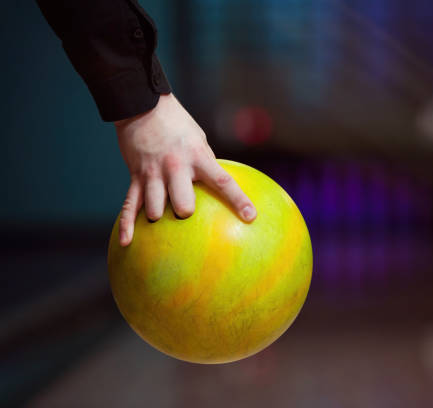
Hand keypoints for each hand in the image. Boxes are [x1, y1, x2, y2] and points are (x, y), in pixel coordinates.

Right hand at [114, 93, 256, 246]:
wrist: (142, 106)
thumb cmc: (176, 124)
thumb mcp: (199, 140)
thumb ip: (206, 163)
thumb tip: (219, 186)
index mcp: (198, 157)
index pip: (223, 182)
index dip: (238, 200)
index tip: (250, 216)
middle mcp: (176, 168)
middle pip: (184, 206)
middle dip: (185, 214)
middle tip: (185, 211)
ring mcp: (153, 174)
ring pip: (156, 210)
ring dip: (159, 217)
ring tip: (160, 213)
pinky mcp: (135, 177)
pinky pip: (129, 206)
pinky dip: (127, 226)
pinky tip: (126, 242)